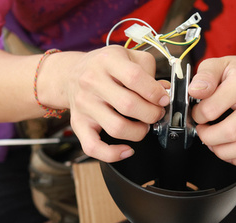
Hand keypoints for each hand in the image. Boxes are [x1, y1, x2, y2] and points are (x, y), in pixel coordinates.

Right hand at [65, 46, 169, 162]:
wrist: (70, 74)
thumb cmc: (104, 67)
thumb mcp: (127, 56)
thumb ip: (149, 70)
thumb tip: (165, 91)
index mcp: (107, 60)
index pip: (134, 77)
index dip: (155, 92)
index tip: (164, 99)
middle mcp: (92, 81)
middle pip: (128, 105)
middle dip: (151, 114)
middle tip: (157, 113)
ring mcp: (84, 105)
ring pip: (116, 128)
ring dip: (138, 132)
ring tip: (143, 126)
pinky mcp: (78, 124)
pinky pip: (93, 147)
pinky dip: (113, 154)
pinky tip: (127, 150)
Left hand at [188, 54, 235, 166]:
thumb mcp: (218, 65)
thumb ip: (204, 76)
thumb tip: (195, 91)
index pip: (212, 109)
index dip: (197, 116)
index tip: (197, 115)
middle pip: (231, 133)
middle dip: (209, 138)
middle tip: (204, 132)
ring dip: (223, 152)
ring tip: (215, 143)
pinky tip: (231, 151)